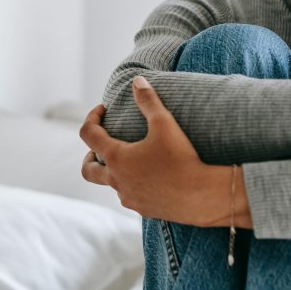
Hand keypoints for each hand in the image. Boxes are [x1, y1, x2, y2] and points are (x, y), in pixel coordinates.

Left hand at [79, 75, 224, 225]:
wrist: (203, 196)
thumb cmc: (182, 158)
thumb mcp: (165, 123)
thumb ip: (148, 100)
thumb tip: (137, 80)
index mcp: (116, 158)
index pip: (88, 134)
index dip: (92, 118)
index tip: (103, 110)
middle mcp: (116, 181)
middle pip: (88, 170)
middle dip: (90, 155)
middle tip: (102, 145)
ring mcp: (129, 197)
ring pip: (111, 184)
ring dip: (115, 171)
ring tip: (132, 159)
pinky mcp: (143, 209)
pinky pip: (130, 195)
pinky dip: (132, 184)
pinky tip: (150, 176)